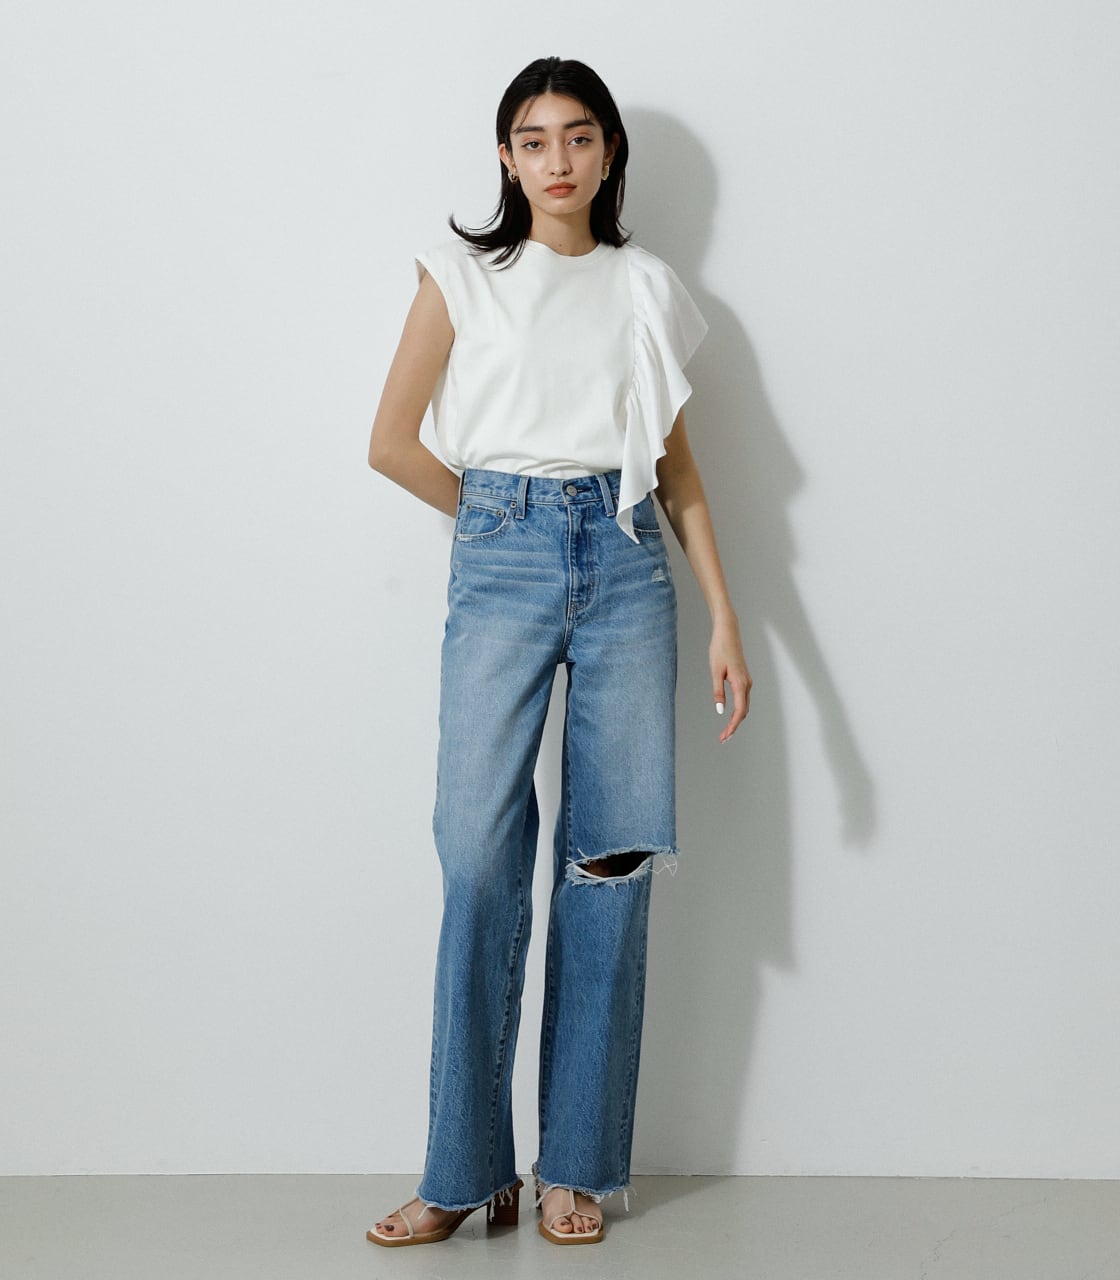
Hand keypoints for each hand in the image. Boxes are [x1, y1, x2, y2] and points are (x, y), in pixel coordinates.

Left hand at [709, 615, 751, 743]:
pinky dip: (738, 711)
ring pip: (744, 706)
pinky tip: (731, 717)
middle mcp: (747, 684)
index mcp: (740, 683)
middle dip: (734, 727)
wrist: (728, 632)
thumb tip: (719, 711)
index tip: (725, 737)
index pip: (739, 712)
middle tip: (723, 739)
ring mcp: (747, 681)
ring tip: (726, 731)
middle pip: (743, 712)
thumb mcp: (715, 671)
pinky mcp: (744, 679)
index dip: (732, 726)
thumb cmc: (720, 649)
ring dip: (736, 720)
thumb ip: (718, 692)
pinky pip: (743, 699)